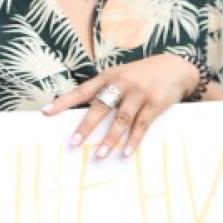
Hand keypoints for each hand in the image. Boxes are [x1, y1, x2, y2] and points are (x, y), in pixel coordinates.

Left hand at [43, 53, 200, 157]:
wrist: (176, 67)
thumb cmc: (142, 74)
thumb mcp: (121, 74)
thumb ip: (105, 90)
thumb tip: (86, 116)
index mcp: (108, 76)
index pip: (82, 90)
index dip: (64, 101)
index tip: (46, 112)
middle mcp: (122, 83)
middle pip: (100, 106)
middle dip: (86, 126)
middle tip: (74, 143)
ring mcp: (139, 93)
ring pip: (121, 119)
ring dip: (110, 139)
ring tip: (100, 154)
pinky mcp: (155, 103)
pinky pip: (142, 125)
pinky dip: (133, 140)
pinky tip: (126, 152)